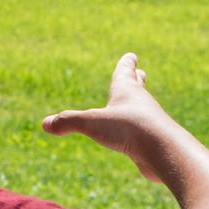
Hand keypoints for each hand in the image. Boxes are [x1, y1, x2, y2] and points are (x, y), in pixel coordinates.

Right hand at [42, 53, 180, 182]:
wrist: (163, 152)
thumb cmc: (129, 129)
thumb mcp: (92, 123)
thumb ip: (68, 121)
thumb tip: (45, 123)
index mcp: (127, 92)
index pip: (125, 73)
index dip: (126, 64)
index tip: (132, 55)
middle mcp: (140, 104)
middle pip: (138, 88)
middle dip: (137, 79)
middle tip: (140, 72)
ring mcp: (149, 123)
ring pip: (142, 110)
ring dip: (138, 106)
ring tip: (135, 105)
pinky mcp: (152, 142)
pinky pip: (143, 133)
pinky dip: (137, 130)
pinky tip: (135, 138)